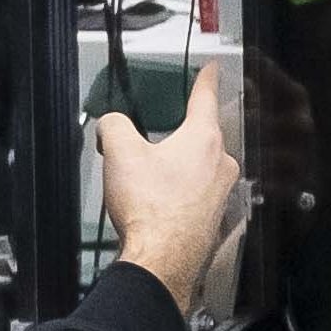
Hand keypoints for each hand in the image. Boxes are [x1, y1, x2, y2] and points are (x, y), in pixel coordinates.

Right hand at [97, 60, 240, 295]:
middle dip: (178, 136)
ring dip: (176, 170)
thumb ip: (114, 126)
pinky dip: (178, 195)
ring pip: (199, 168)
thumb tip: (110, 125)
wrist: (161, 261)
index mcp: (203, 140)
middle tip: (153, 143)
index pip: (206, 98)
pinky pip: (196, 195)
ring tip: (148, 183)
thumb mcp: (120, 153)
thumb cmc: (151, 211)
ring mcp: (220, 194)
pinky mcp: (214, 218)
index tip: (212, 69)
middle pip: (200, 136)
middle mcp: (220, 165)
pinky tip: (157, 206)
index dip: (205, 79)